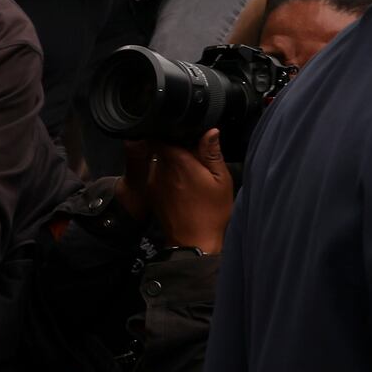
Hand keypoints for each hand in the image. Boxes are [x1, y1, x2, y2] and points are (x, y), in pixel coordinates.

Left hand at [146, 130, 233, 253]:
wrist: (193, 241)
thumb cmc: (211, 212)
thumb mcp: (221, 180)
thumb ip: (212, 153)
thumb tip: (211, 131)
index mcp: (178, 161)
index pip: (165, 133)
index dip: (175, 131)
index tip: (187, 134)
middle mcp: (161, 168)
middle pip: (161, 145)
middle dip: (175, 145)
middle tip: (193, 155)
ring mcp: (153, 180)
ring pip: (158, 159)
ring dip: (170, 160)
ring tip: (188, 171)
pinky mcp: (151, 191)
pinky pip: (156, 173)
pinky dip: (166, 174)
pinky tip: (181, 184)